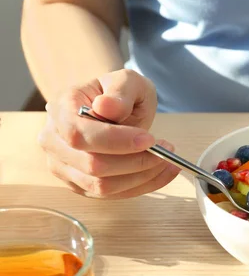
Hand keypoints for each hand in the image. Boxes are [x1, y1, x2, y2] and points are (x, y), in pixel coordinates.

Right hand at [39, 69, 180, 198]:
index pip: (80, 134)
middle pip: (92, 165)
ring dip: (142, 177)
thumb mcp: (127, 80)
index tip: (149, 139)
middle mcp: (54, 141)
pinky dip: (142, 185)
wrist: (110, 106)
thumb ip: (120, 90)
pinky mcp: (79, 185)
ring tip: (168, 160)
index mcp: (61, 110)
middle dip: (136, 162)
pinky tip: (162, 171)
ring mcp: (63, 167)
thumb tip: (106, 107)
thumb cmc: (118, 93)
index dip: (115, 141)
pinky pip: (112, 195)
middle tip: (166, 150)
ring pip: (102, 186)